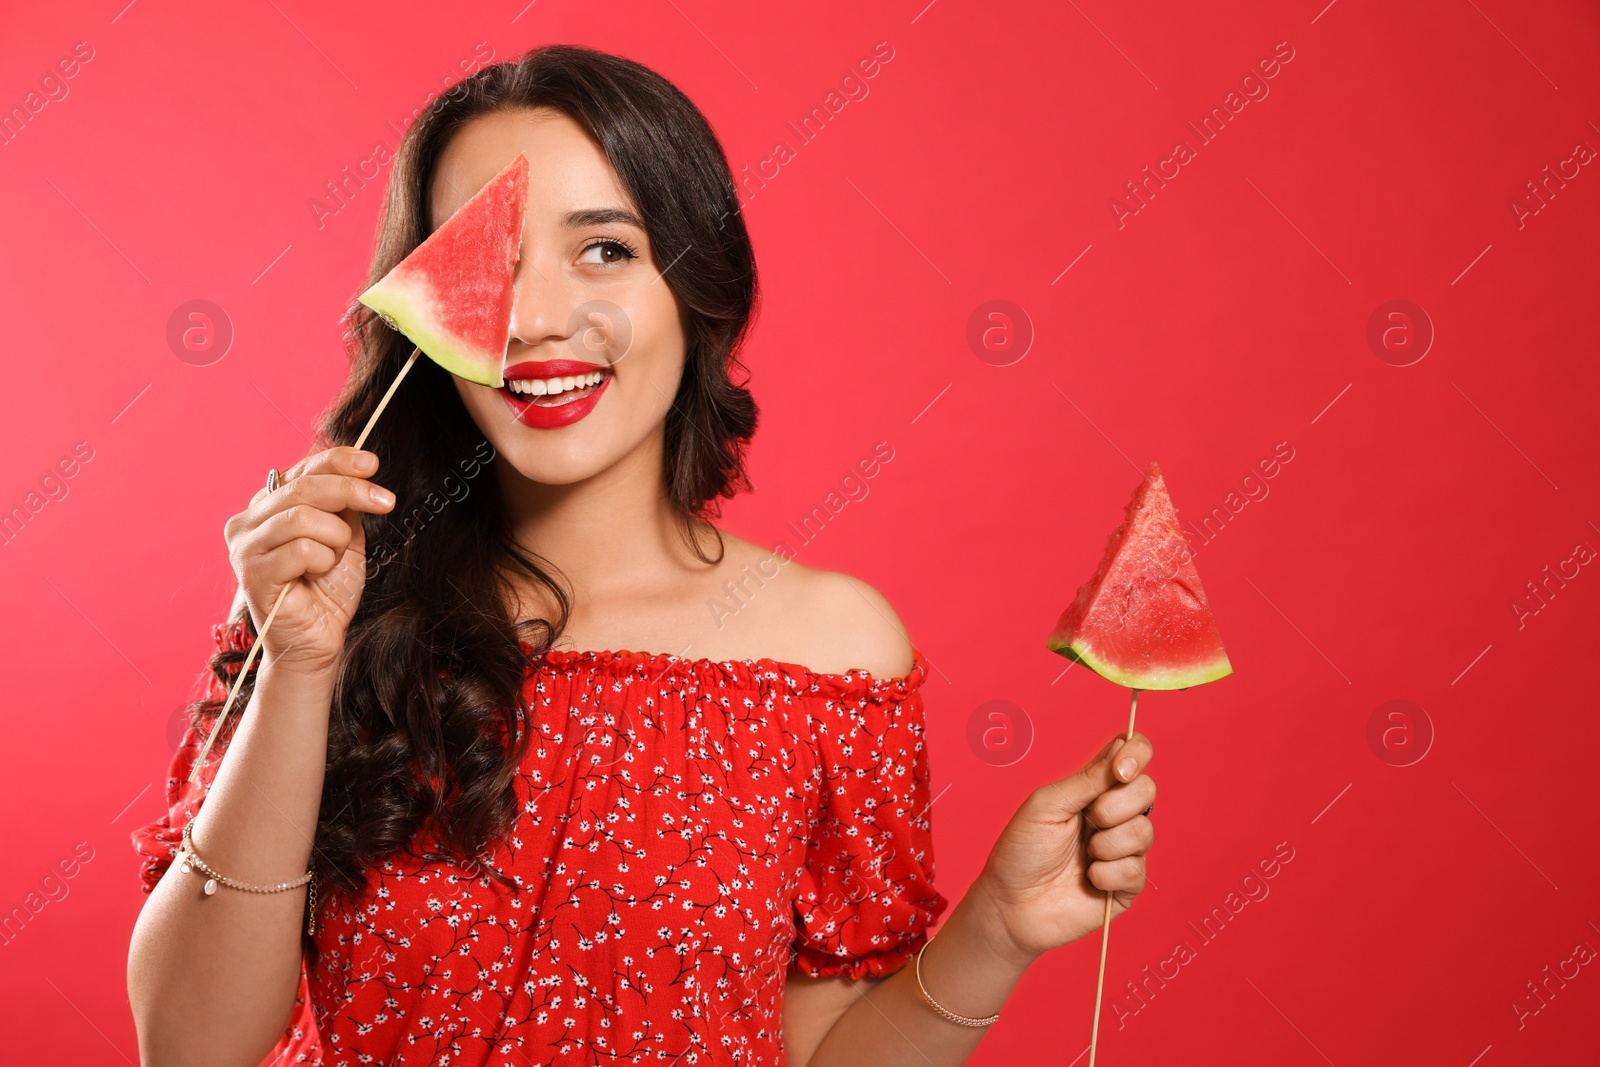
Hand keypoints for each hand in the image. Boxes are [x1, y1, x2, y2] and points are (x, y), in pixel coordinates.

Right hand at [223, 445, 394, 674]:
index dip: (340, 461)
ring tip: (334, 560)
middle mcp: (247, 521)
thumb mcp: (344, 536)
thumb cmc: (328, 590)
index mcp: (267, 507)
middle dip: (351, 490)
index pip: (302, 469)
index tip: (374, 464)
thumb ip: (343, 504)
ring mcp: (245, 547)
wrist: (318, 642)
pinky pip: (302, 549)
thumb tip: (361, 468)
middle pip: (304, 486)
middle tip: (386, 502)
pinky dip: (324, 561)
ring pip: (303, 516)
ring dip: (336, 538)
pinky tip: (316, 577)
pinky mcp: (251, 573)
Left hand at [972, 729, 1155, 965]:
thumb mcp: (1048, 805)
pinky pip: (1136, 869)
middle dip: (1115, 806)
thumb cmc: (1022, 850)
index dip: (1137, 753)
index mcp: (1095, 789)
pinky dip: (1107, 873)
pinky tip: (1088, 879)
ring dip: (1107, 843)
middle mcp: (1115, 815)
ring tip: (1083, 856)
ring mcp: (1124, 850)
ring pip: (1144, 831)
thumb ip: (1087, 780)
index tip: (1120, 771)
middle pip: (1147, 791)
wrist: (1011, 904)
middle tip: (1087, 820)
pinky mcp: (1127, 885)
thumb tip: (1122, 751)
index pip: (1133, 755)